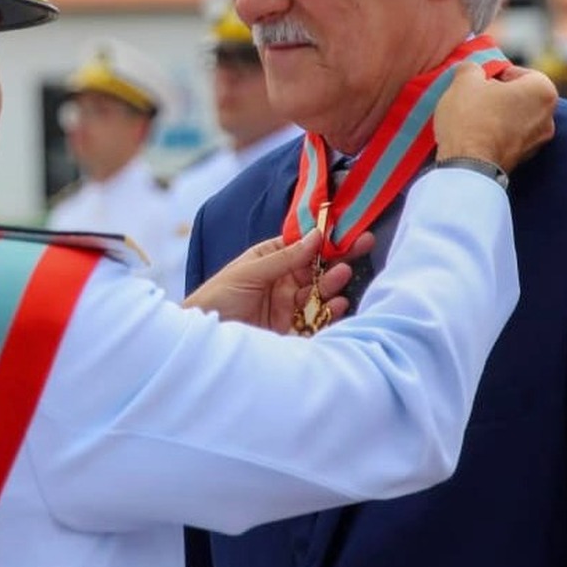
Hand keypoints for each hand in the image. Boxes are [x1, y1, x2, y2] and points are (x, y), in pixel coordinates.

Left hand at [184, 229, 351, 332]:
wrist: (203, 337)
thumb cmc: (217, 297)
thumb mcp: (249, 272)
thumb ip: (284, 258)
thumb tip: (315, 236)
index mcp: (269, 259)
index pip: (302, 246)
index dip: (325, 238)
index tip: (347, 229)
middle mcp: (281, 281)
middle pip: (316, 268)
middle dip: (338, 258)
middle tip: (363, 245)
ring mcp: (287, 305)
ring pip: (318, 291)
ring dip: (333, 283)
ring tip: (344, 275)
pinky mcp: (291, 329)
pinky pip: (316, 318)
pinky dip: (330, 311)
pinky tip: (339, 303)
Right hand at [434, 63, 557, 171]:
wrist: (468, 165)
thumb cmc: (471, 117)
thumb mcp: (465, 80)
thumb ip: (472, 68)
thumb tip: (473, 71)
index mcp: (543, 91)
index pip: (520, 73)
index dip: (496, 74)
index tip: (480, 82)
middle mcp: (549, 117)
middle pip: (520, 97)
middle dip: (499, 96)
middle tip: (475, 98)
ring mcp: (538, 142)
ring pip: (516, 118)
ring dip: (498, 115)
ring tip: (472, 118)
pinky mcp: (524, 160)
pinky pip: (510, 138)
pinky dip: (497, 135)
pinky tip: (476, 135)